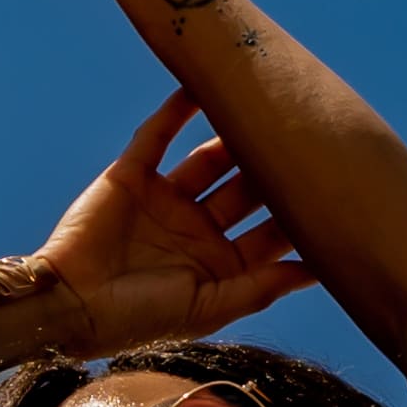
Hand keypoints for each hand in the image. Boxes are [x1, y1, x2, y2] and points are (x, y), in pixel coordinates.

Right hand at [35, 92, 313, 351]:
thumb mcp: (210, 306)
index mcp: (218, 265)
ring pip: (209, 158)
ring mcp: (164, 200)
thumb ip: (263, 286)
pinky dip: (179, 109)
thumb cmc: (139, 320)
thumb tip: (320, 269)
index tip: (337, 190)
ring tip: (267, 108)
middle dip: (274, 170)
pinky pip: (159, 133)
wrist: (69, 307)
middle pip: (246, 190)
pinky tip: (206, 86)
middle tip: (307, 140)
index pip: (269, 233)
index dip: (300, 215)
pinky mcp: (131, 175)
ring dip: (237, 137)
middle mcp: (195, 230)